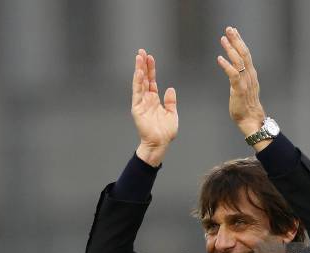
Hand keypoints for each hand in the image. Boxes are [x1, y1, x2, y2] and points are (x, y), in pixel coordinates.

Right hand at [131, 49, 177, 166]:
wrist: (160, 143)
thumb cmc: (166, 132)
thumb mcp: (172, 114)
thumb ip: (170, 101)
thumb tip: (170, 89)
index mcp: (154, 100)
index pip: (151, 81)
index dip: (151, 69)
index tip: (150, 57)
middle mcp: (146, 99)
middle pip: (144, 78)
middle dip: (143, 65)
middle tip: (142, 51)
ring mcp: (141, 103)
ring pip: (139, 82)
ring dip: (139, 69)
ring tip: (139, 57)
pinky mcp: (137, 108)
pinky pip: (137, 92)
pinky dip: (137, 82)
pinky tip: (139, 72)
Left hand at [216, 27, 264, 137]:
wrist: (251, 120)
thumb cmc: (246, 107)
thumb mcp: (244, 89)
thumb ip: (240, 79)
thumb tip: (235, 71)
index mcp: (251, 75)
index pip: (246, 54)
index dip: (240, 42)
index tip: (234, 32)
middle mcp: (250, 76)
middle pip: (244, 54)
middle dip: (236, 40)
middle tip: (229, 29)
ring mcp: (246, 83)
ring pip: (239, 61)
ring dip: (230, 49)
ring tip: (223, 39)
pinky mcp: (240, 90)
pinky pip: (233, 75)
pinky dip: (227, 66)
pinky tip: (219, 59)